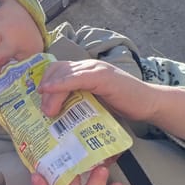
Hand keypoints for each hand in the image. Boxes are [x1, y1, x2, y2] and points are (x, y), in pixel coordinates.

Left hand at [38, 59, 156, 122]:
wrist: (149, 104)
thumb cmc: (122, 106)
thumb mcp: (93, 104)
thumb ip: (77, 103)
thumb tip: (55, 117)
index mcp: (84, 71)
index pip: (56, 69)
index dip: (44, 82)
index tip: (35, 100)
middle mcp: (87, 67)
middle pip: (56, 70)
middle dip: (45, 88)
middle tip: (42, 111)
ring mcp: (96, 70)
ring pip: (64, 74)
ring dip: (51, 91)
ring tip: (48, 111)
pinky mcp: (103, 77)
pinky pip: (77, 77)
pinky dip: (61, 83)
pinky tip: (51, 90)